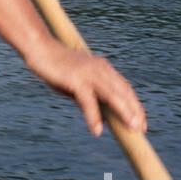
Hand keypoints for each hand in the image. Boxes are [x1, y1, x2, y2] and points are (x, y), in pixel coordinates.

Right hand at [22, 37, 147, 136]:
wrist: (39, 48)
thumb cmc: (56, 67)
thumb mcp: (76, 84)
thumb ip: (90, 99)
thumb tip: (101, 120)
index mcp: (103, 69)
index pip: (124, 88)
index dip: (134, 105)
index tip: (140, 121)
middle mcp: (101, 69)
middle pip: (123, 92)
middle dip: (134, 110)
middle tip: (140, 129)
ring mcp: (89, 73)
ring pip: (112, 95)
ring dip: (124, 112)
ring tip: (131, 128)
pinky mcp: (76, 79)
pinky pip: (88, 100)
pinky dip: (93, 116)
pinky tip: (96, 130)